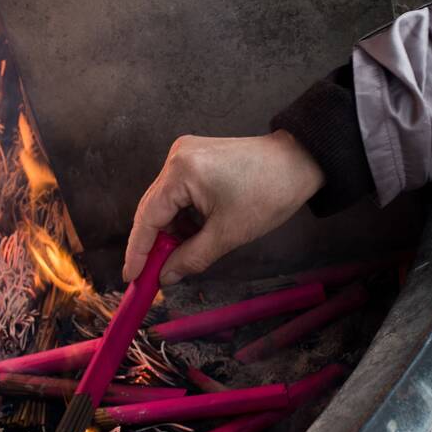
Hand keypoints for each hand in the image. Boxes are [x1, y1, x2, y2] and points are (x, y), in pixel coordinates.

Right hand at [123, 131, 324, 284]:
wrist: (298, 162)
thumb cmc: (268, 192)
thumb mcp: (227, 234)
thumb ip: (191, 258)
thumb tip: (165, 276)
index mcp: (180, 171)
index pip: (148, 218)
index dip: (138, 252)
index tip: (132, 278)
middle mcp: (176, 157)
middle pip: (152, 208)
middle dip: (152, 245)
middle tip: (150, 276)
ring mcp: (184, 154)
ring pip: (165, 202)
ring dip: (170, 232)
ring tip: (178, 258)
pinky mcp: (195, 157)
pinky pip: (178, 192)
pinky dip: (182, 217)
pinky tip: (192, 236)